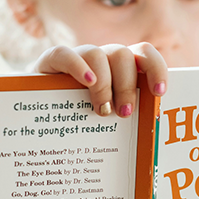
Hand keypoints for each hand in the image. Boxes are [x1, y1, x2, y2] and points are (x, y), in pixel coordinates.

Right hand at [32, 43, 167, 116]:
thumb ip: (125, 118)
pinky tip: (87, 83)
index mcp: (120, 68)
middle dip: (128, 85)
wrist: (39, 115)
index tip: (159, 92)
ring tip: (102, 111)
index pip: (144, 54)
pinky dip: (78, 67)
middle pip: (123, 55)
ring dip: (105, 84)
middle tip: (124, 113)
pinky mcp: (51, 61)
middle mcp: (102, 58)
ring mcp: (77, 57)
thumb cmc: (81, 121)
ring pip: (98, 54)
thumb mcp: (107, 118)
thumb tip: (149, 144)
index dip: (156, 68)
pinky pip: (65, 54)